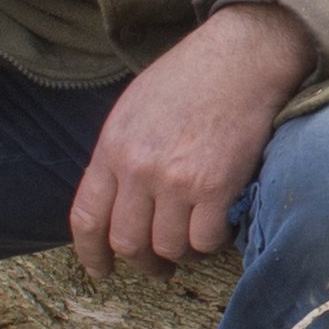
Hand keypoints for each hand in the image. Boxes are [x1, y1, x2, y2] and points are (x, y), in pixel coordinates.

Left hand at [70, 4, 315, 276]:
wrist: (242, 57)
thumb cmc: (190, 77)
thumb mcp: (133, 109)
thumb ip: (119, 156)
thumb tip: (117, 201)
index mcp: (113, 148)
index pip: (87, 217)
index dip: (91, 254)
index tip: (101, 270)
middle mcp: (139, 169)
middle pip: (127, 242)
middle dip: (143, 263)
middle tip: (159, 267)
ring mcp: (177, 180)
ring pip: (168, 247)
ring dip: (182, 253)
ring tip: (194, 242)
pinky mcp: (216, 187)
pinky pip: (206, 239)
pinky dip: (213, 243)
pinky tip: (220, 227)